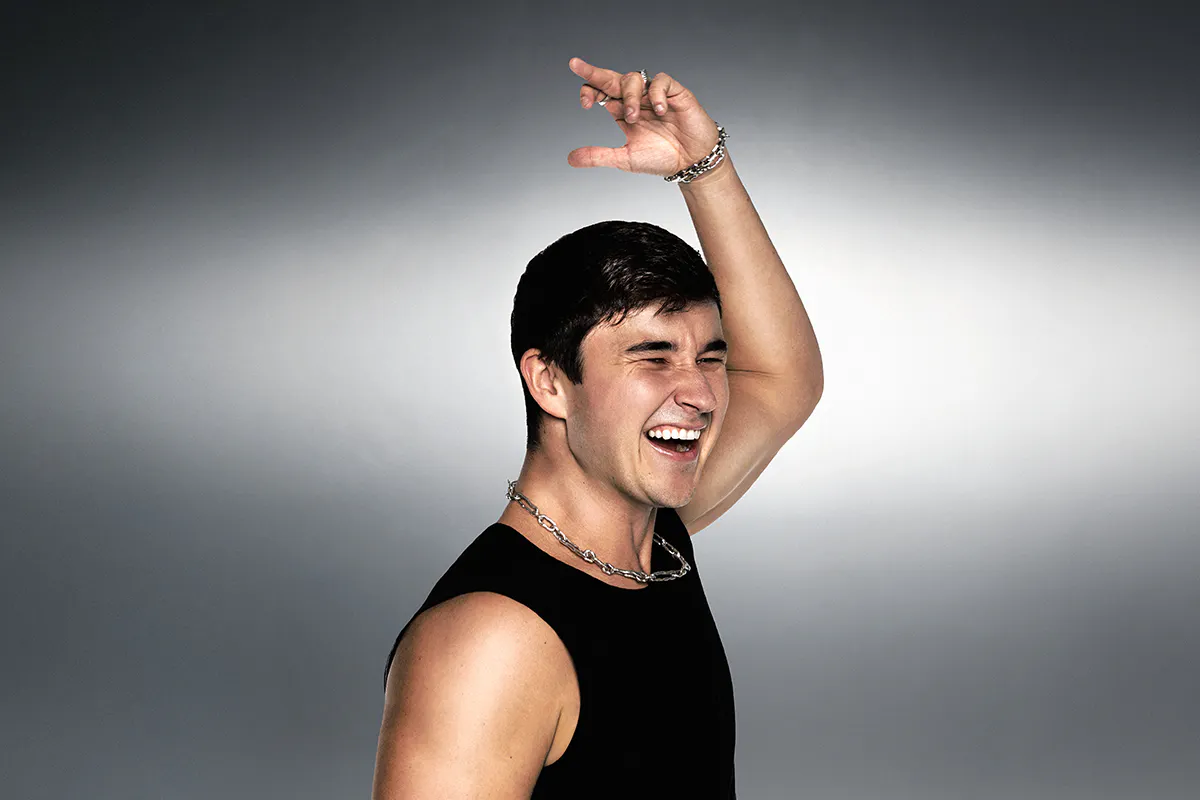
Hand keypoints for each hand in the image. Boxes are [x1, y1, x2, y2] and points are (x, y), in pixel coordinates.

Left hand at [567, 57, 719, 176]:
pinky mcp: (674, 92)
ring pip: (633, 78)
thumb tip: (571, 159)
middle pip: (611, 78)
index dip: (589, 91)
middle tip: (576, 65)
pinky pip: (660, 81)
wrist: (691, 162)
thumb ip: (599, 156)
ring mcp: (654, 94)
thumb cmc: (662, 158)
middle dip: (594, 72)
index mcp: (623, 111)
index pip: (601, 92)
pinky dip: (656, 94)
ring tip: (634, 117)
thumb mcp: (625, 159)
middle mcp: (636, 99)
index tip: (584, 103)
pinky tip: (661, 111)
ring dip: (629, 96)